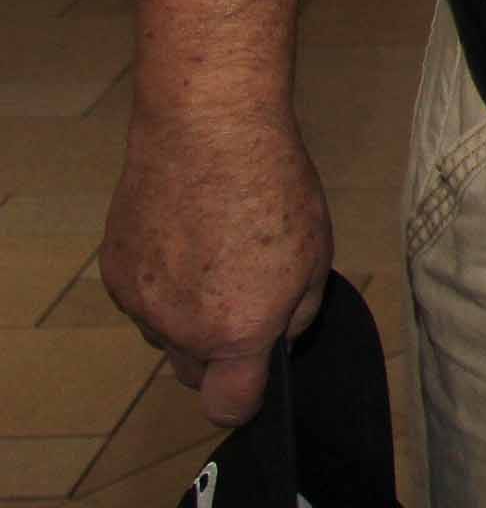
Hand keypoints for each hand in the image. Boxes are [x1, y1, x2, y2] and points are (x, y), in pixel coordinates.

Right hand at [99, 104, 330, 425]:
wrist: (208, 132)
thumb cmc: (272, 186)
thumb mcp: (317, 253)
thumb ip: (300, 313)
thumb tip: (283, 336)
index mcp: (238, 329)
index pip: (230, 405)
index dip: (245, 400)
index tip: (255, 379)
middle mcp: (182, 328)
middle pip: (198, 372)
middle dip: (222, 352)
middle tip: (245, 298)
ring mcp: (141, 303)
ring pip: (166, 335)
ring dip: (187, 316)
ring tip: (214, 257)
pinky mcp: (114, 274)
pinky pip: (142, 300)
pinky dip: (160, 284)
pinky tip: (184, 239)